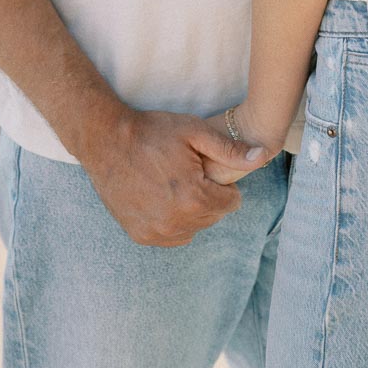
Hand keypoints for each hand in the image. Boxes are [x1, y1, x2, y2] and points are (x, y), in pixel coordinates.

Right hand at [79, 108, 267, 245]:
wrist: (106, 141)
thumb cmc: (152, 132)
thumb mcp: (194, 132)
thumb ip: (230, 150)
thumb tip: (262, 156)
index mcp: (195, 198)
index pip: (230, 203)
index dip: (222, 183)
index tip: (205, 168)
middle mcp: (177, 223)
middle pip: (212, 216)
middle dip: (206, 196)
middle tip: (187, 172)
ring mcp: (157, 232)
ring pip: (192, 228)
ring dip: (190, 211)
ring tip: (172, 183)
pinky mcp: (141, 235)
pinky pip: (170, 235)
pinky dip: (171, 220)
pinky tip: (159, 196)